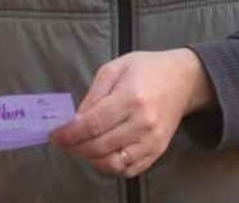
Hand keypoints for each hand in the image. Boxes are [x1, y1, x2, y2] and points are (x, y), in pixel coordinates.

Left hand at [49, 49, 212, 177]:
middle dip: (75, 147)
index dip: (69, 134)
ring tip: (81, 147)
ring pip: (113, 163)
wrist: (183, 78)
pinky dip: (110, 167)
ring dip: (91, 159)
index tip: (55, 135)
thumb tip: (74, 120)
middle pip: (100, 146)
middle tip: (64, 142)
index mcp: (130, 98)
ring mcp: (153, 140)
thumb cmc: (146, 69)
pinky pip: (130, 169)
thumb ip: (93, 95)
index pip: (92, 124)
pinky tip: (101, 155)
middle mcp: (143, 123)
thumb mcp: (114, 69)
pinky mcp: (158, 151)